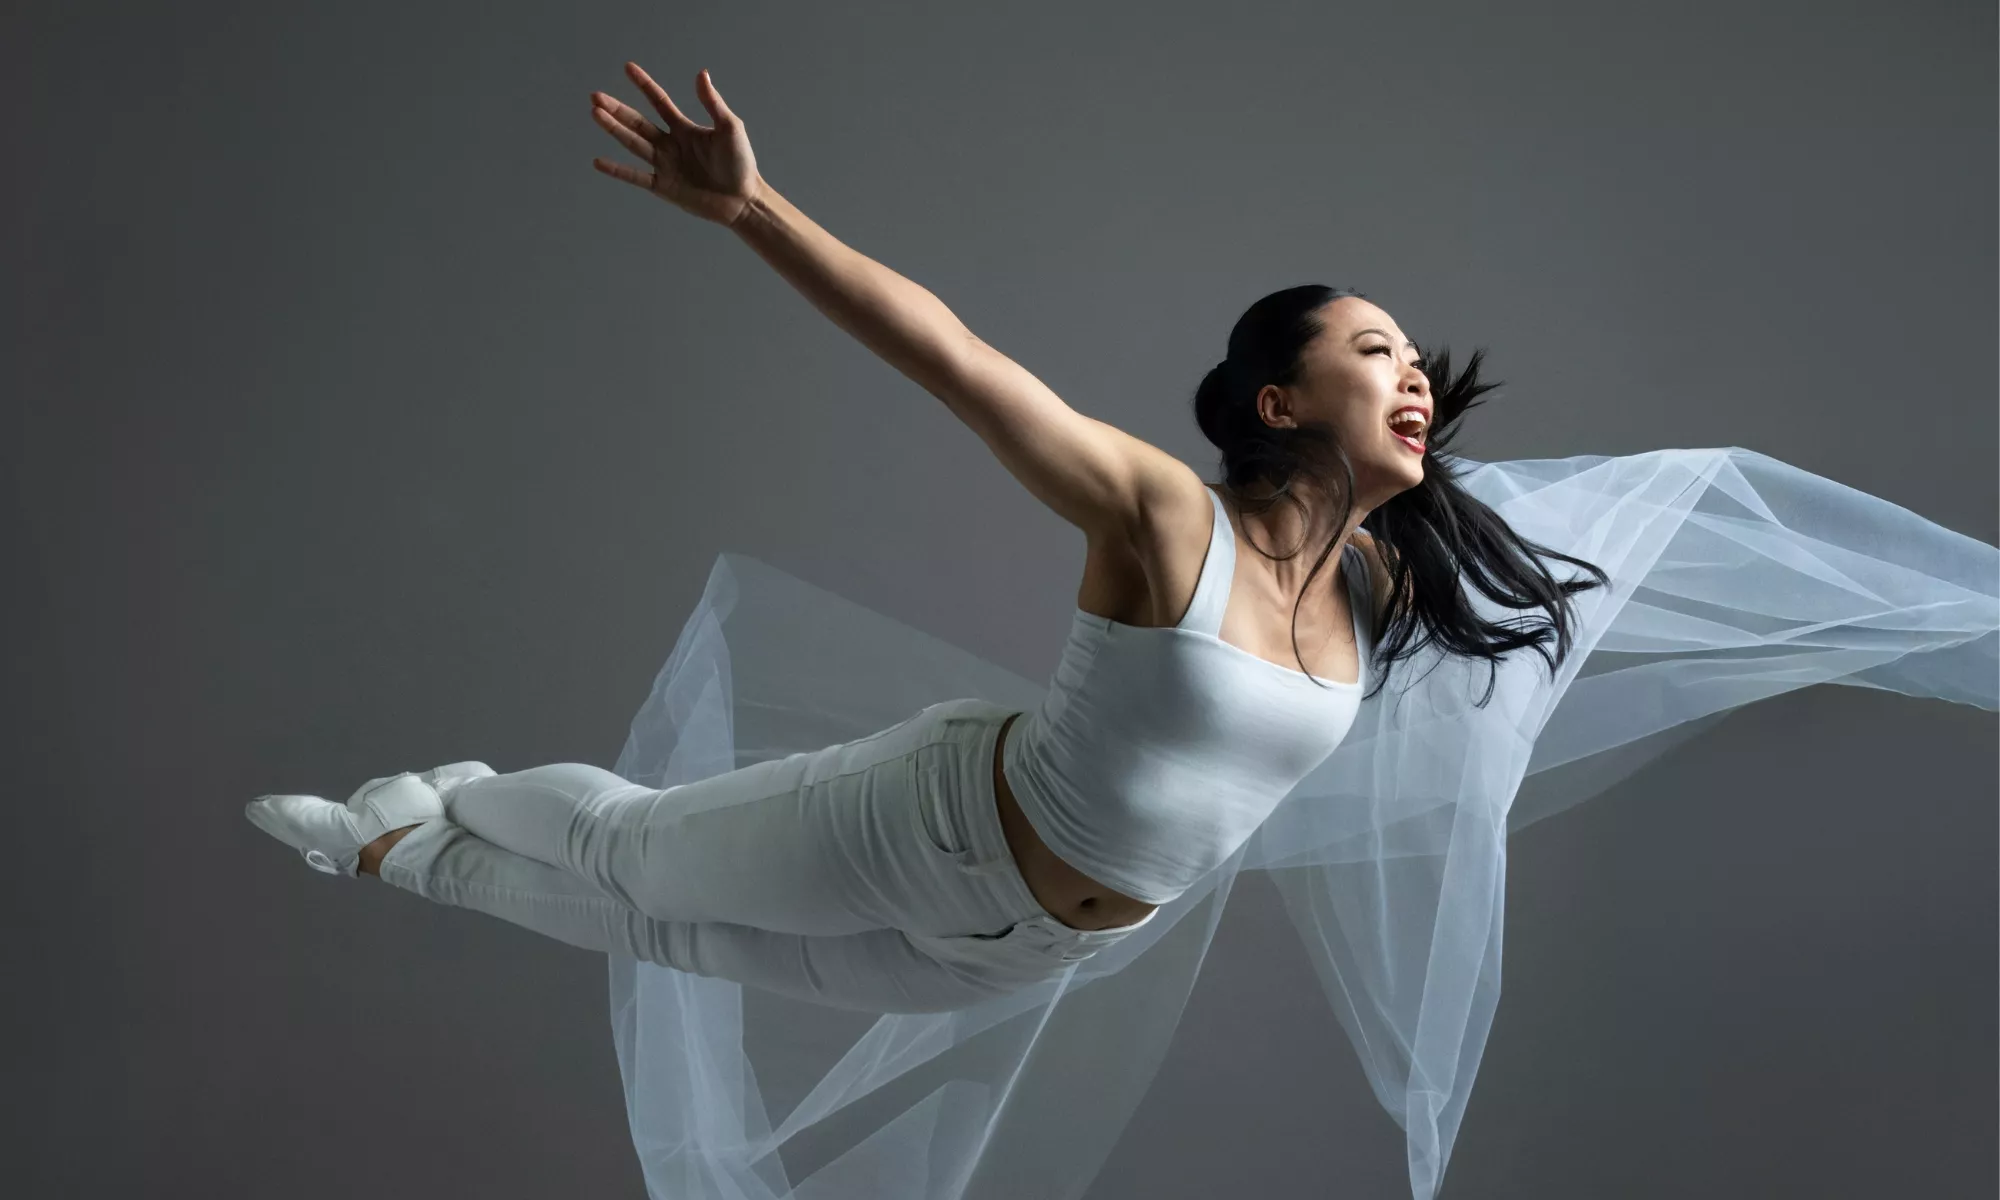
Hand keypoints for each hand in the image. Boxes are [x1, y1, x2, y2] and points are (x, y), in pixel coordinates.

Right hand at [591, 64, 761, 226]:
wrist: (742, 200)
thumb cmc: (740, 163)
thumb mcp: (730, 128)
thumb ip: (713, 103)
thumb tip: (701, 73)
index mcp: (684, 129)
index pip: (659, 102)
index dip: (644, 85)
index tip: (628, 68)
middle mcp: (670, 145)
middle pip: (638, 123)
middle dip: (617, 109)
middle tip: (596, 96)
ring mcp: (665, 165)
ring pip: (634, 144)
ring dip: (614, 129)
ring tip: (595, 114)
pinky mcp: (663, 186)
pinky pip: (636, 177)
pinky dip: (617, 170)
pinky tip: (598, 162)